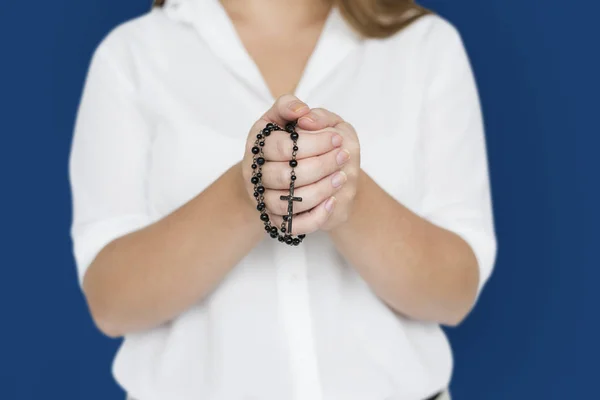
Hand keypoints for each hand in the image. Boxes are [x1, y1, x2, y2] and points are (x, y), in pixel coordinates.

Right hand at [241, 95, 349, 234]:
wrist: (275, 175)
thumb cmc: (285, 142)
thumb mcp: (284, 118)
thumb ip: (290, 106)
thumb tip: (303, 113)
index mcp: (257, 145)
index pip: (282, 147)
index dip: (313, 142)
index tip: (336, 138)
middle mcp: (255, 173)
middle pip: (286, 176)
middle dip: (321, 165)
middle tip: (344, 157)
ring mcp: (263, 199)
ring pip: (290, 202)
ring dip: (321, 190)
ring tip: (342, 177)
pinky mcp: (275, 220)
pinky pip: (293, 226)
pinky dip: (315, 216)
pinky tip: (331, 201)